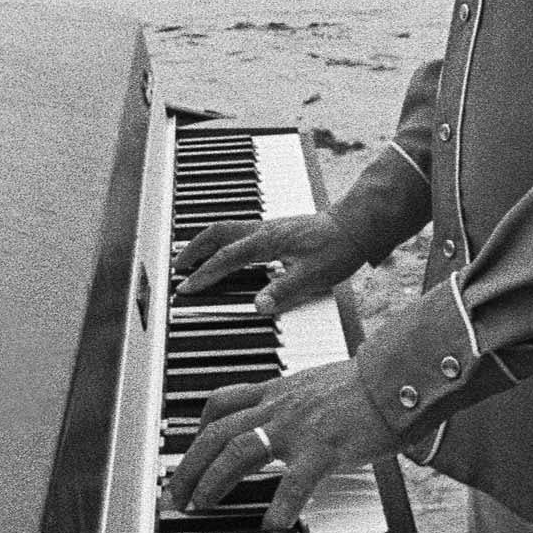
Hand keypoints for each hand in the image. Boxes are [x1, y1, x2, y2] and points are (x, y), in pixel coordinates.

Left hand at [166, 355, 403, 532]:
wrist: (399, 374)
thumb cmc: (367, 384)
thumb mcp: (318, 385)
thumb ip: (297, 402)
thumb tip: (287, 420)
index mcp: (278, 391)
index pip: (221, 403)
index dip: (197, 430)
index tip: (188, 452)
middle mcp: (280, 405)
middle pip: (217, 430)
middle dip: (189, 464)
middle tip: (175, 494)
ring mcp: (299, 426)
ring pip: (239, 449)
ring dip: (213, 480)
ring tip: (202, 506)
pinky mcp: (324, 447)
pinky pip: (294, 482)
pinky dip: (279, 507)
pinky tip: (271, 527)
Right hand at [173, 204, 350, 314]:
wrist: (355, 226)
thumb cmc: (337, 248)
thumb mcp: (313, 276)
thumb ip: (284, 291)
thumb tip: (258, 306)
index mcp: (268, 241)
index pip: (227, 258)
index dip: (206, 274)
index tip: (187, 287)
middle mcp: (264, 230)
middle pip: (217, 233)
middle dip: (193, 250)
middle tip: (177, 267)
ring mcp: (269, 227)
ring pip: (227, 229)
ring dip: (205, 242)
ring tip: (191, 258)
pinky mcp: (276, 229)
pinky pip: (239, 231)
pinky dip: (222, 241)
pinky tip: (224, 252)